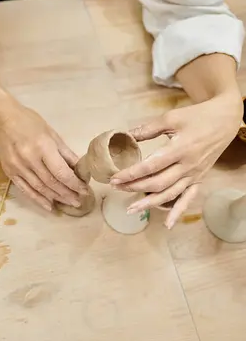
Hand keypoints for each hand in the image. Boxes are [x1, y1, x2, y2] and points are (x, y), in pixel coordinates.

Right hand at [0, 101, 88, 210]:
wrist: (1, 119)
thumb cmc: (29, 122)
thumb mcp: (51, 133)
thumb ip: (65, 153)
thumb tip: (80, 170)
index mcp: (42, 146)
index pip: (61, 172)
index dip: (74, 184)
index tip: (84, 190)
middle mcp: (29, 159)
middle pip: (51, 183)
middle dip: (67, 194)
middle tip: (79, 201)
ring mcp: (17, 167)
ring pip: (40, 188)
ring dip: (56, 198)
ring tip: (69, 203)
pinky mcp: (9, 172)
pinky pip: (25, 189)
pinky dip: (38, 199)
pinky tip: (49, 206)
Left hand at [111, 93, 242, 227]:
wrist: (225, 120)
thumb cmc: (197, 116)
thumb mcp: (171, 118)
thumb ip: (148, 129)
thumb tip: (125, 135)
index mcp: (179, 149)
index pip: (150, 166)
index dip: (131, 174)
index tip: (114, 178)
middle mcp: (187, 166)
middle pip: (157, 183)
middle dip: (134, 187)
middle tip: (116, 188)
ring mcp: (194, 174)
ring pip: (170, 194)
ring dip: (149, 203)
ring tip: (131, 208)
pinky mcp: (199, 179)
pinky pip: (188, 198)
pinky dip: (178, 212)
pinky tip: (168, 224)